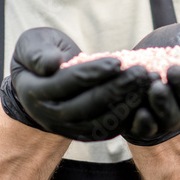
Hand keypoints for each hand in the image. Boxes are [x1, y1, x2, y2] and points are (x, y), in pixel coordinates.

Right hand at [0, 28, 150, 141]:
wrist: (39, 83)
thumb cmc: (41, 55)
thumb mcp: (32, 45)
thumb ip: (38, 53)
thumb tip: (52, 63)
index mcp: (34, 92)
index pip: (67, 83)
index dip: (93, 73)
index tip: (118, 61)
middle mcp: (49, 116)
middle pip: (87, 105)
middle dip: (117, 89)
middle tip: (141, 72)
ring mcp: (67, 128)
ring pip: (100, 121)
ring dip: (127, 103)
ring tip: (147, 83)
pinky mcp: (83, 134)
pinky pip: (107, 129)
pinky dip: (127, 116)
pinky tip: (144, 98)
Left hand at [122, 23, 179, 145]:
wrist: (140, 56)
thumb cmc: (172, 43)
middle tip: (173, 70)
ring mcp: (171, 118)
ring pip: (173, 119)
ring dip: (165, 105)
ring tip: (156, 87)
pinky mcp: (148, 126)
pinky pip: (149, 130)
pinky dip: (146, 123)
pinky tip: (141, 110)